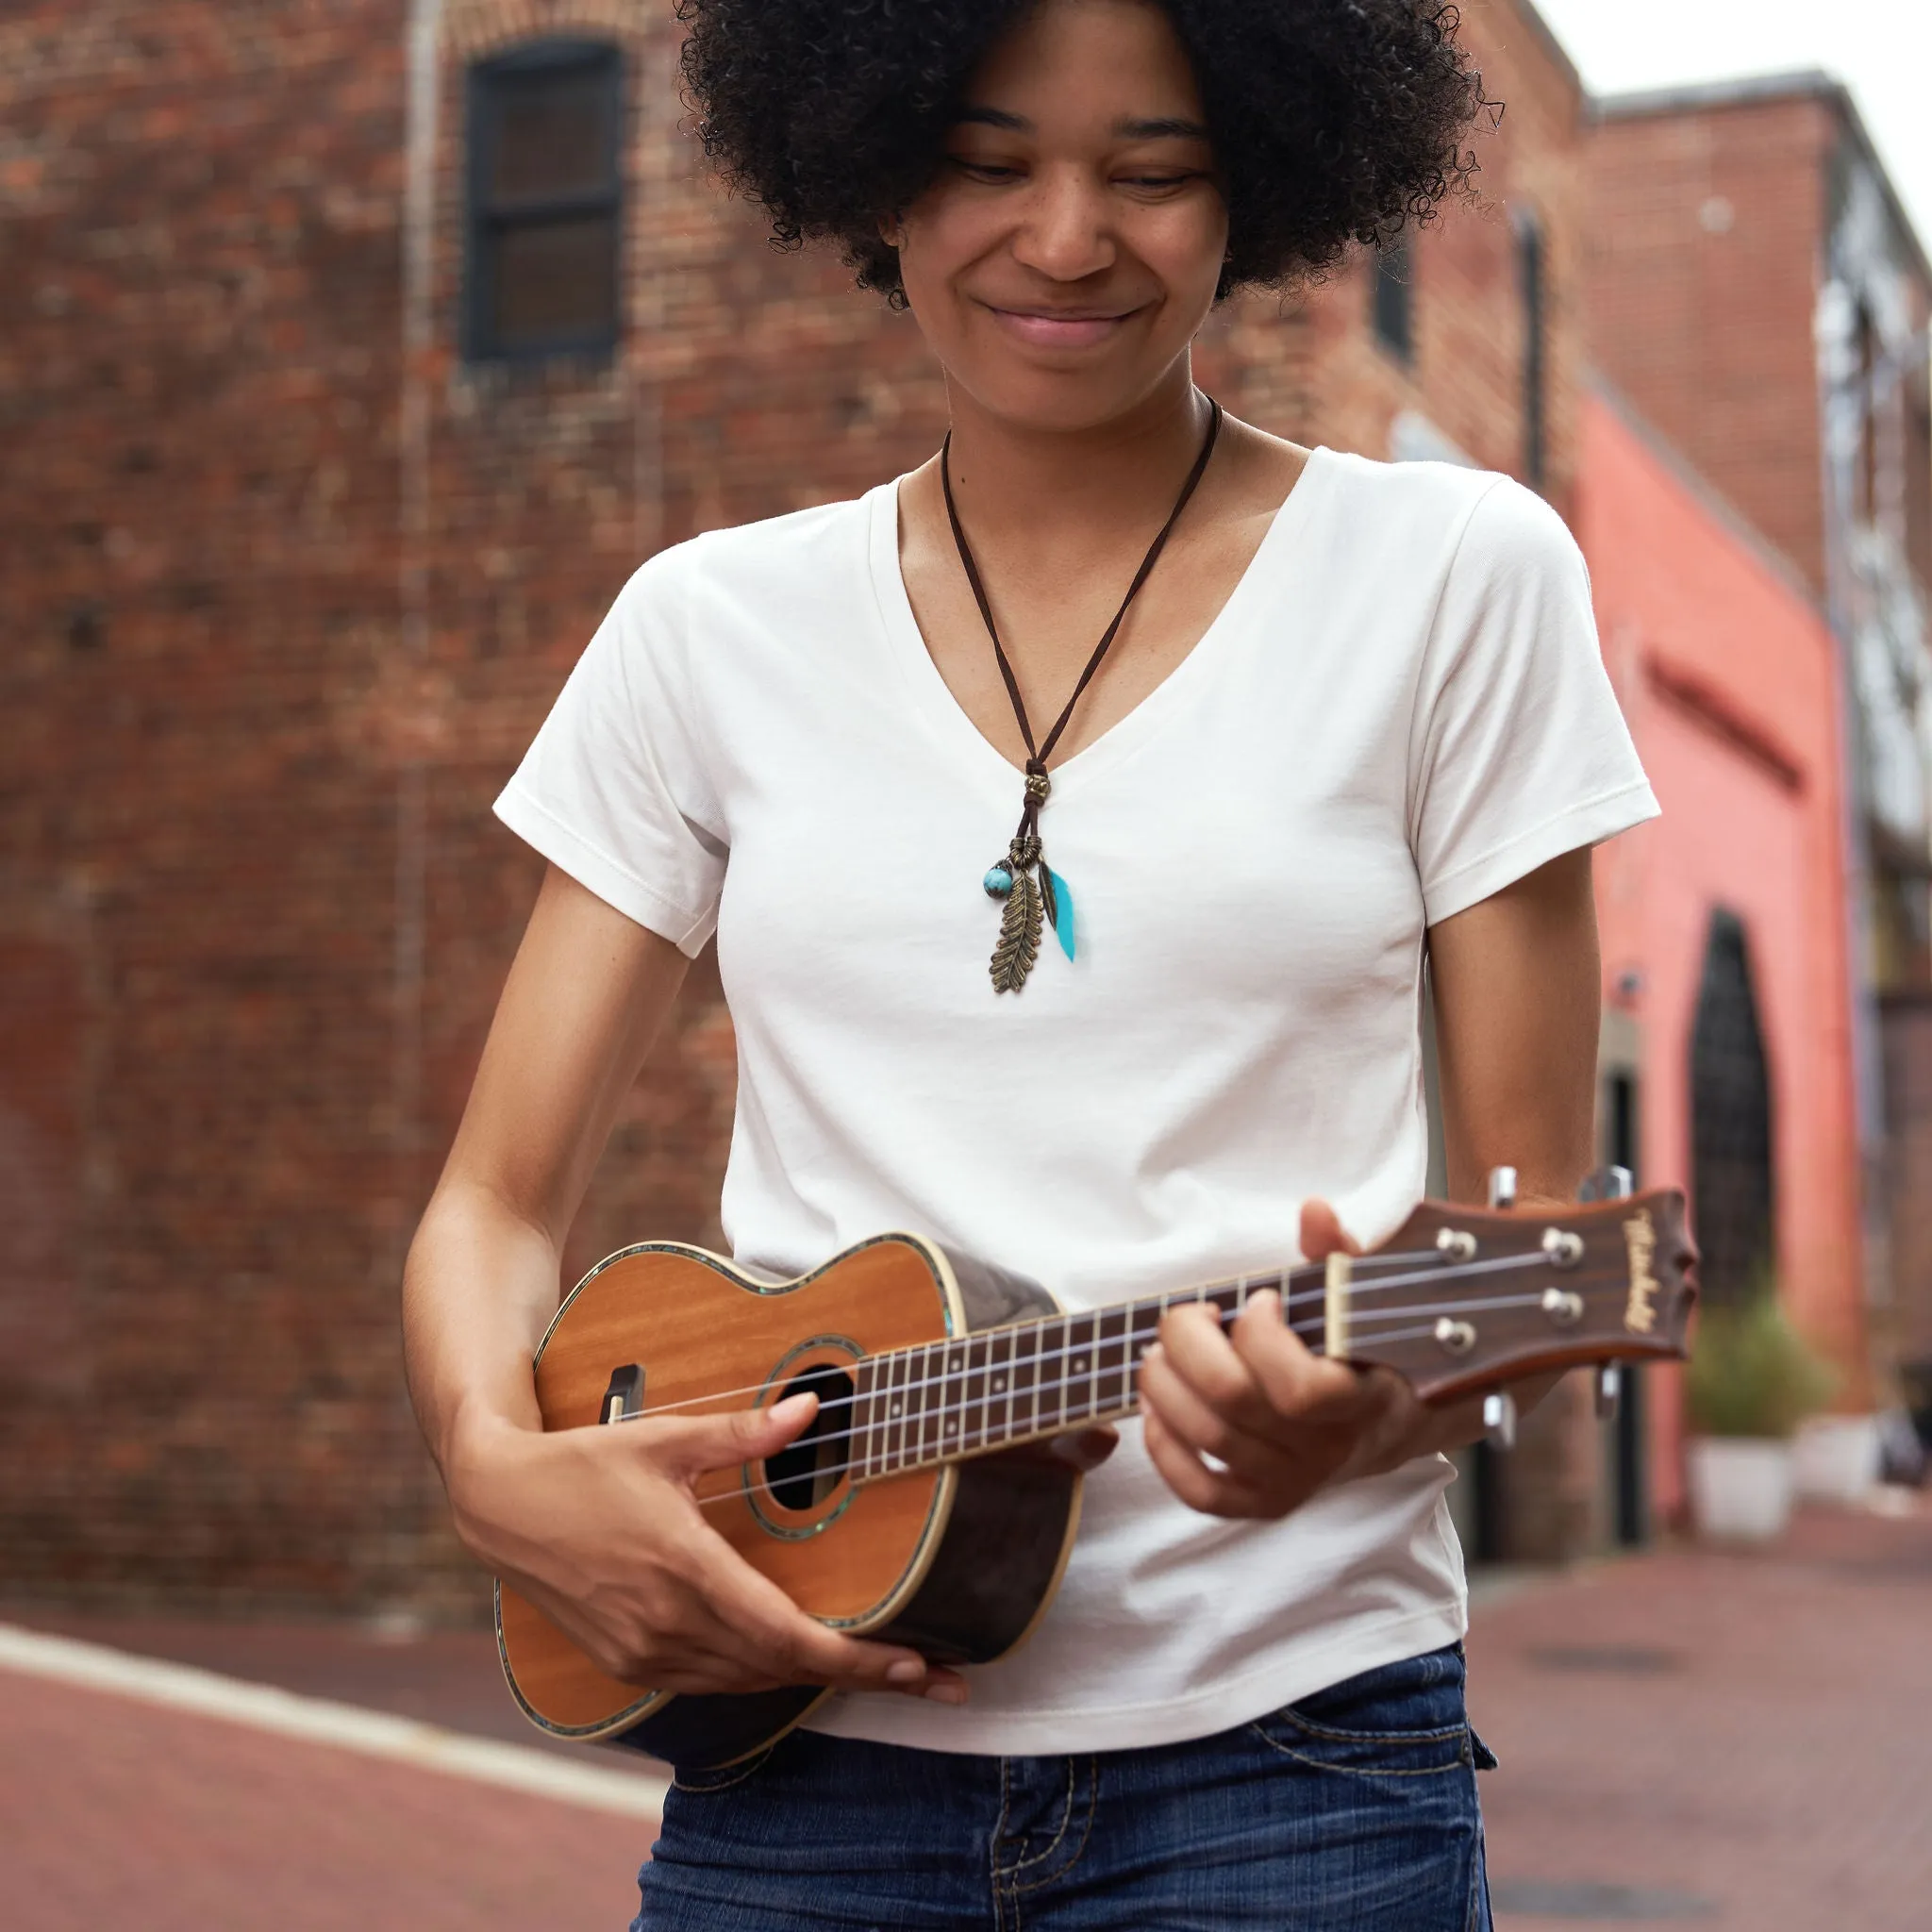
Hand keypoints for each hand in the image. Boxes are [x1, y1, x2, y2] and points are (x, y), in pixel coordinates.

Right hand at [450, 1393, 967, 1702]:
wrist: (499, 1505)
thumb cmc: (584, 1463)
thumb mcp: (667, 1438)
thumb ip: (745, 1432)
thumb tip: (813, 1408)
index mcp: (685, 1568)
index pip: (789, 1634)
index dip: (858, 1659)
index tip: (913, 1666)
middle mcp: (667, 1624)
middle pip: (782, 1667)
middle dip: (860, 1676)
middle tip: (929, 1677)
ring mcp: (644, 1651)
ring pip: (749, 1681)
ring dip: (813, 1676)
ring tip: (879, 1670)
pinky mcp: (628, 1662)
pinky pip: (713, 1680)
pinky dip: (762, 1672)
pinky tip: (795, 1656)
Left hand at [1138, 1200, 1424, 1519]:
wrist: (1378, 1426)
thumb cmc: (1356, 1350)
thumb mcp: (1357, 1299)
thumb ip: (1337, 1254)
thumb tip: (1313, 1209)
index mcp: (1359, 1400)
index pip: (1299, 1388)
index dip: (1262, 1337)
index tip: (1259, 1301)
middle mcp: (1326, 1450)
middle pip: (1234, 1402)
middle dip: (1190, 1343)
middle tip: (1189, 1315)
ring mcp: (1292, 1482)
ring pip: (1209, 1440)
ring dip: (1164, 1384)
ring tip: (1158, 1350)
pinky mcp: (1260, 1503)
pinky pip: (1201, 1493)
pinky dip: (1165, 1450)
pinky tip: (1156, 1409)